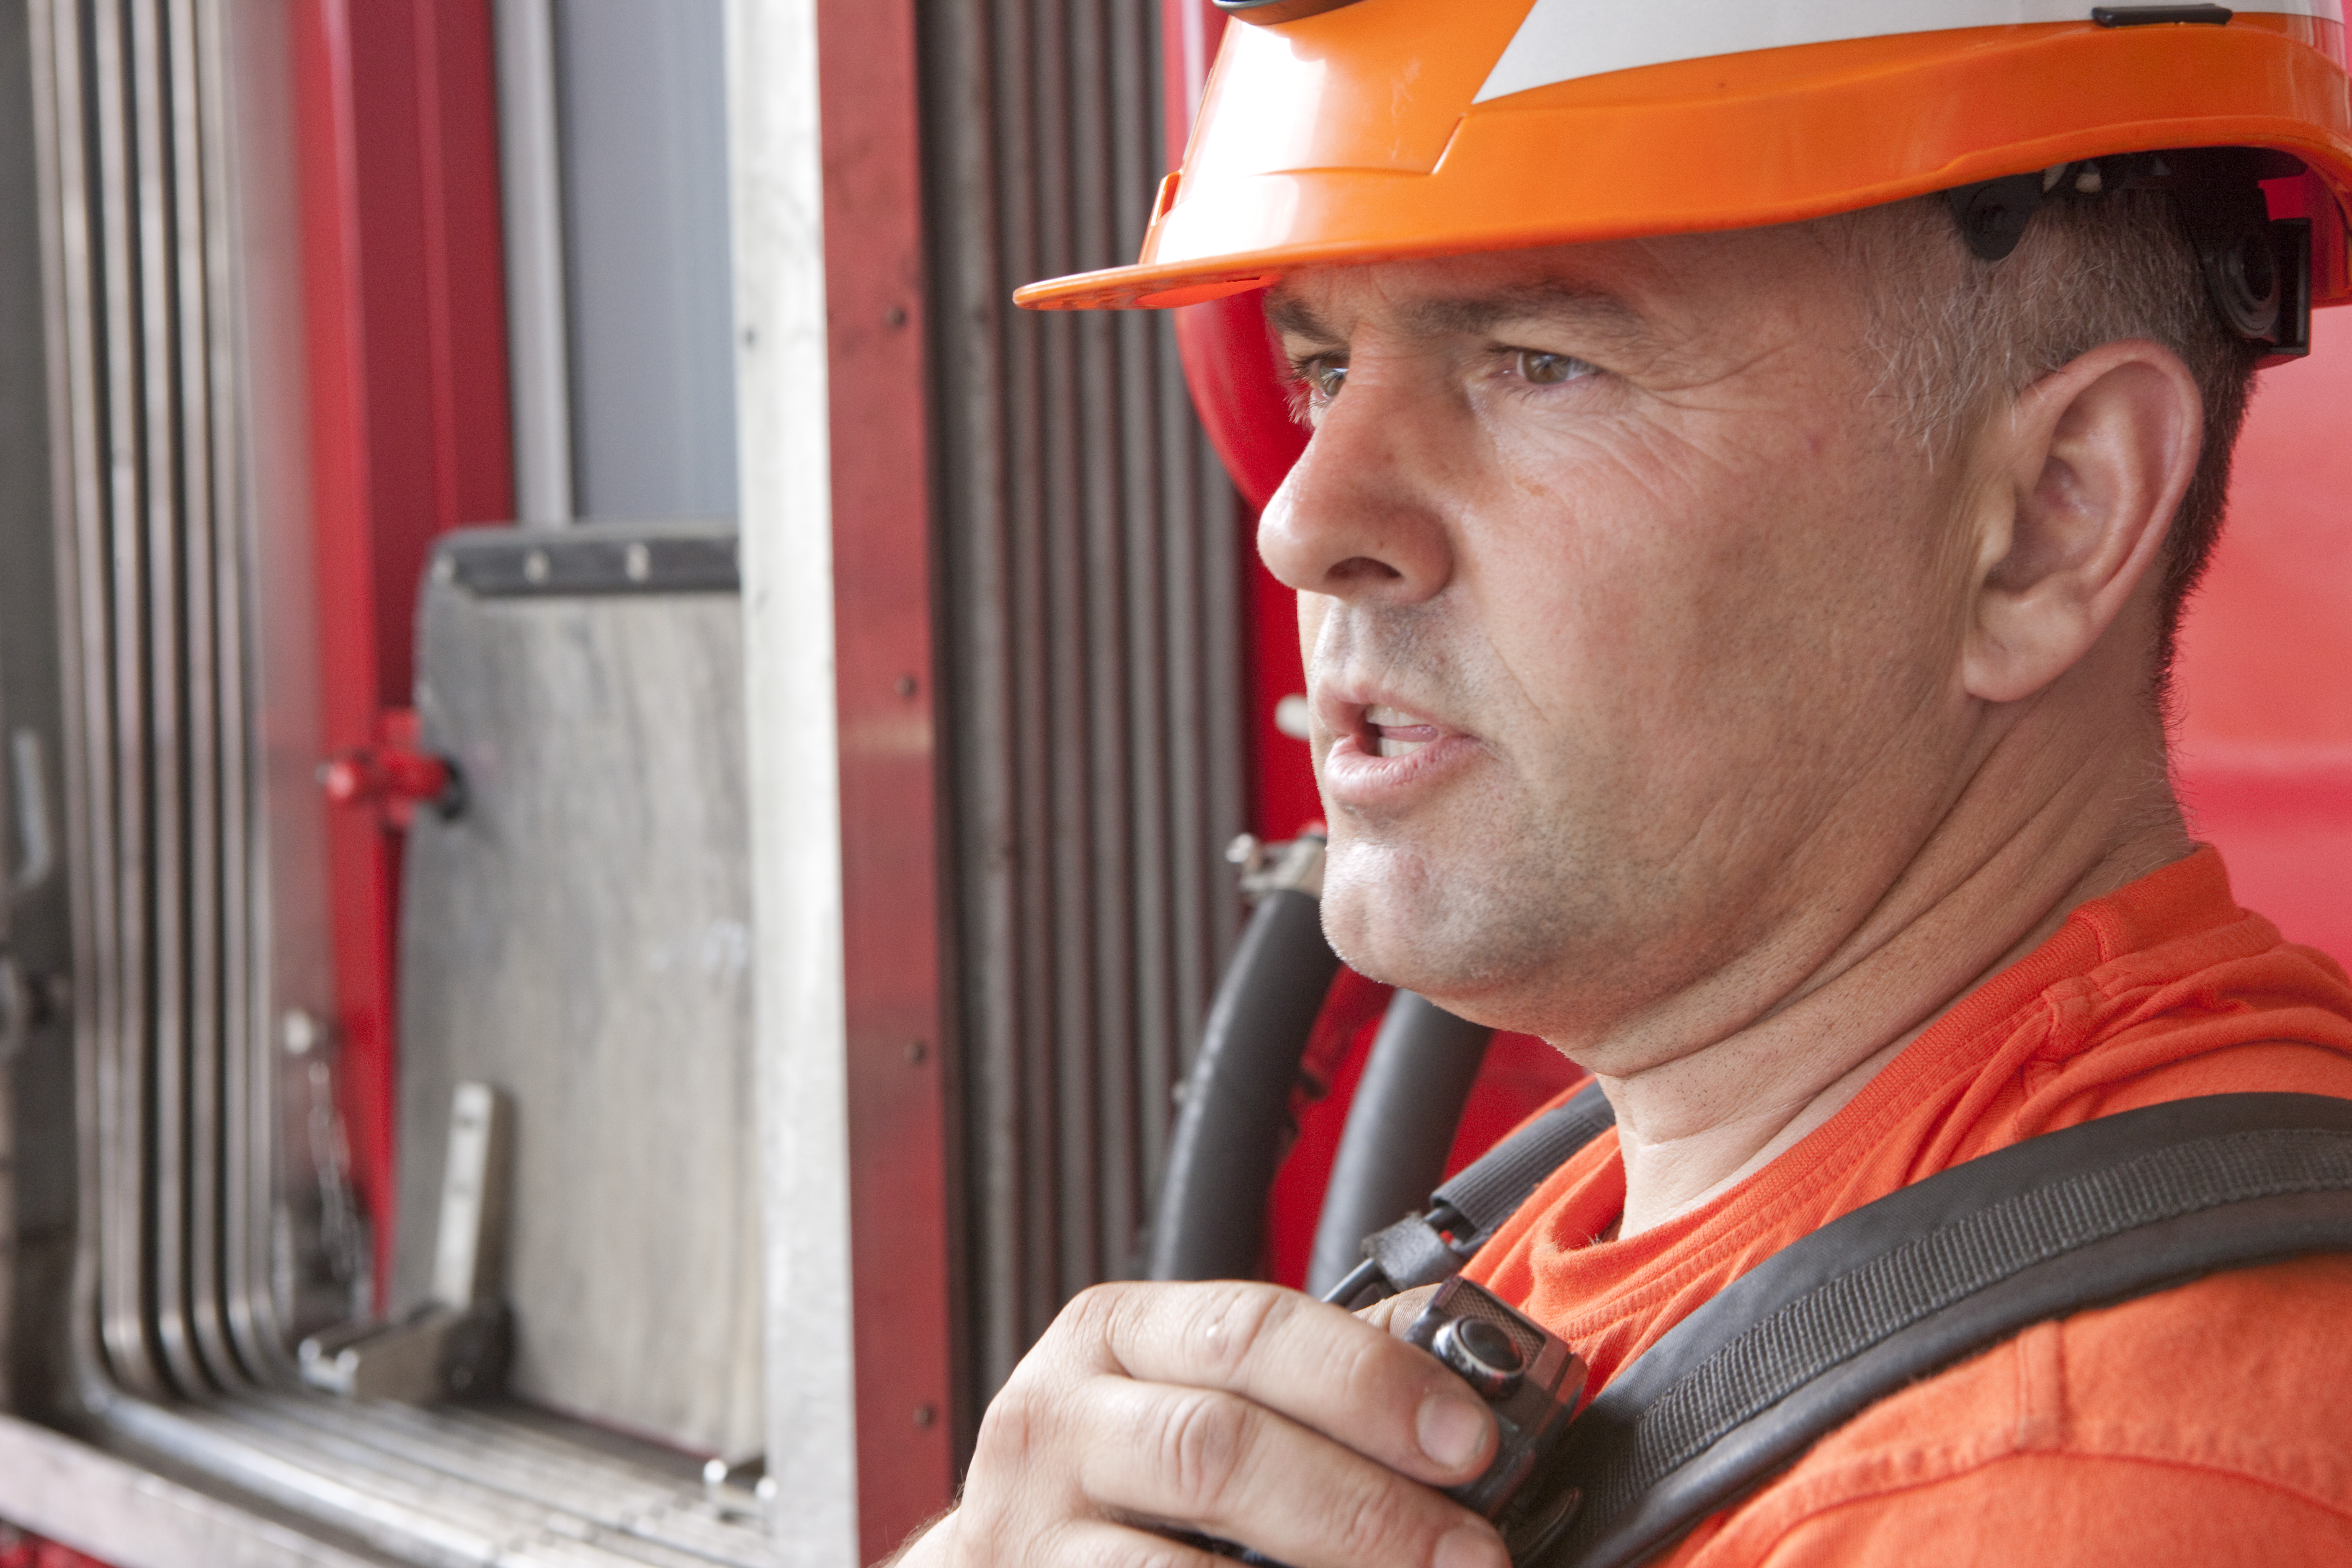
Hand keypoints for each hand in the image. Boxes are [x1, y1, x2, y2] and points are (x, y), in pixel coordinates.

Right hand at [901, 1279, 1507, 1566]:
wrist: (1006, 1557)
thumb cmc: (1128, 1470)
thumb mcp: (1199, 1386)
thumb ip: (1317, 1370)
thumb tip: (1468, 1369)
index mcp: (1116, 1332)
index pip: (1253, 1331)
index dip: (1371, 1383)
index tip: (1469, 1441)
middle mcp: (1056, 1417)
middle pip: (1222, 1446)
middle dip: (1365, 1505)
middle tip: (1468, 1551)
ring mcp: (1032, 1527)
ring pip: (1182, 1563)